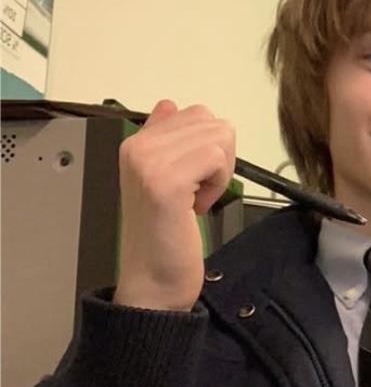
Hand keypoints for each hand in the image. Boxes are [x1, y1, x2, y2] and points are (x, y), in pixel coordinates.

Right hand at [112, 100, 235, 311]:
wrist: (153, 282)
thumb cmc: (165, 235)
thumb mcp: (166, 179)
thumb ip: (168, 140)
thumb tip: (170, 105)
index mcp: (136, 142)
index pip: (196, 113)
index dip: (209, 147)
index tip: (190, 181)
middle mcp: (138, 146)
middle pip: (212, 122)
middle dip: (218, 158)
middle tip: (195, 192)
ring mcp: (149, 162)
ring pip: (219, 138)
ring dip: (219, 173)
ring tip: (193, 200)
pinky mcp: (165, 182)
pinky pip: (217, 159)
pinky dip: (218, 185)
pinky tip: (196, 208)